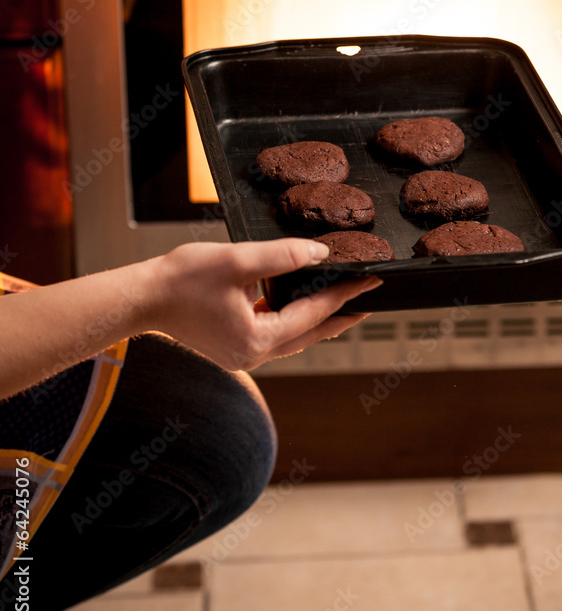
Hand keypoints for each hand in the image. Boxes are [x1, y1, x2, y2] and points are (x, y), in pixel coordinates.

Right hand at [144, 238, 381, 371]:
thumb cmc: (182, 279)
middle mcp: (254, 356)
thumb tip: (321, 254)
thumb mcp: (236, 261)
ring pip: (295, 337)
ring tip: (345, 303)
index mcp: (258, 340)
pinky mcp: (234, 347)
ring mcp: (244, 355)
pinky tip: (302, 307)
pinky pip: (276, 335)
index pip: (315, 313)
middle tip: (370, 298)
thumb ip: (282, 257)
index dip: (345, 294)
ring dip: (319, 319)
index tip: (371, 280)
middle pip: (311, 333)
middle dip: (342, 314)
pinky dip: (294, 320)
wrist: (142, 297)